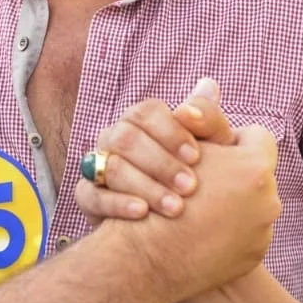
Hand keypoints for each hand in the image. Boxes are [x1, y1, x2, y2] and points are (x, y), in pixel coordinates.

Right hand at [76, 78, 235, 222]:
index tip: (196, 157)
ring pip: (111, 166)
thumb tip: (207, 85)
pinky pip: (90, 194)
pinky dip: (117, 203)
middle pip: (126, 137)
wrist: (181, 216)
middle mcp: (115, 137)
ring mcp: (98, 165)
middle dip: (160, 163)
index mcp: (142, 120)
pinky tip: (142, 212)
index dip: (170, 132)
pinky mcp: (89, 196)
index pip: (146, 112)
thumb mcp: (213, 147)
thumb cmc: (198, 174)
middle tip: (190, 187)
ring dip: (146, 186)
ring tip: (175, 207)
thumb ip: (208, 118)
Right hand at [107, 123, 280, 302]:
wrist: (144, 261)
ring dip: (227, 204)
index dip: (228, 141)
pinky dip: (225, 232)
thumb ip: (201, 118)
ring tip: (197, 208)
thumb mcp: (177, 146)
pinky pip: (245, 236)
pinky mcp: (252, 258)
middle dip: (229, 174)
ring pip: (252, 205)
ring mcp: (263, 232)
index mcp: (253, 167)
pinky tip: (201, 232)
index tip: (205, 151)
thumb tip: (210, 83)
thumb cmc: (154, 192)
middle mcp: (268, 199)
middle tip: (199, 182)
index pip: (256, 137)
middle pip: (256, 173)